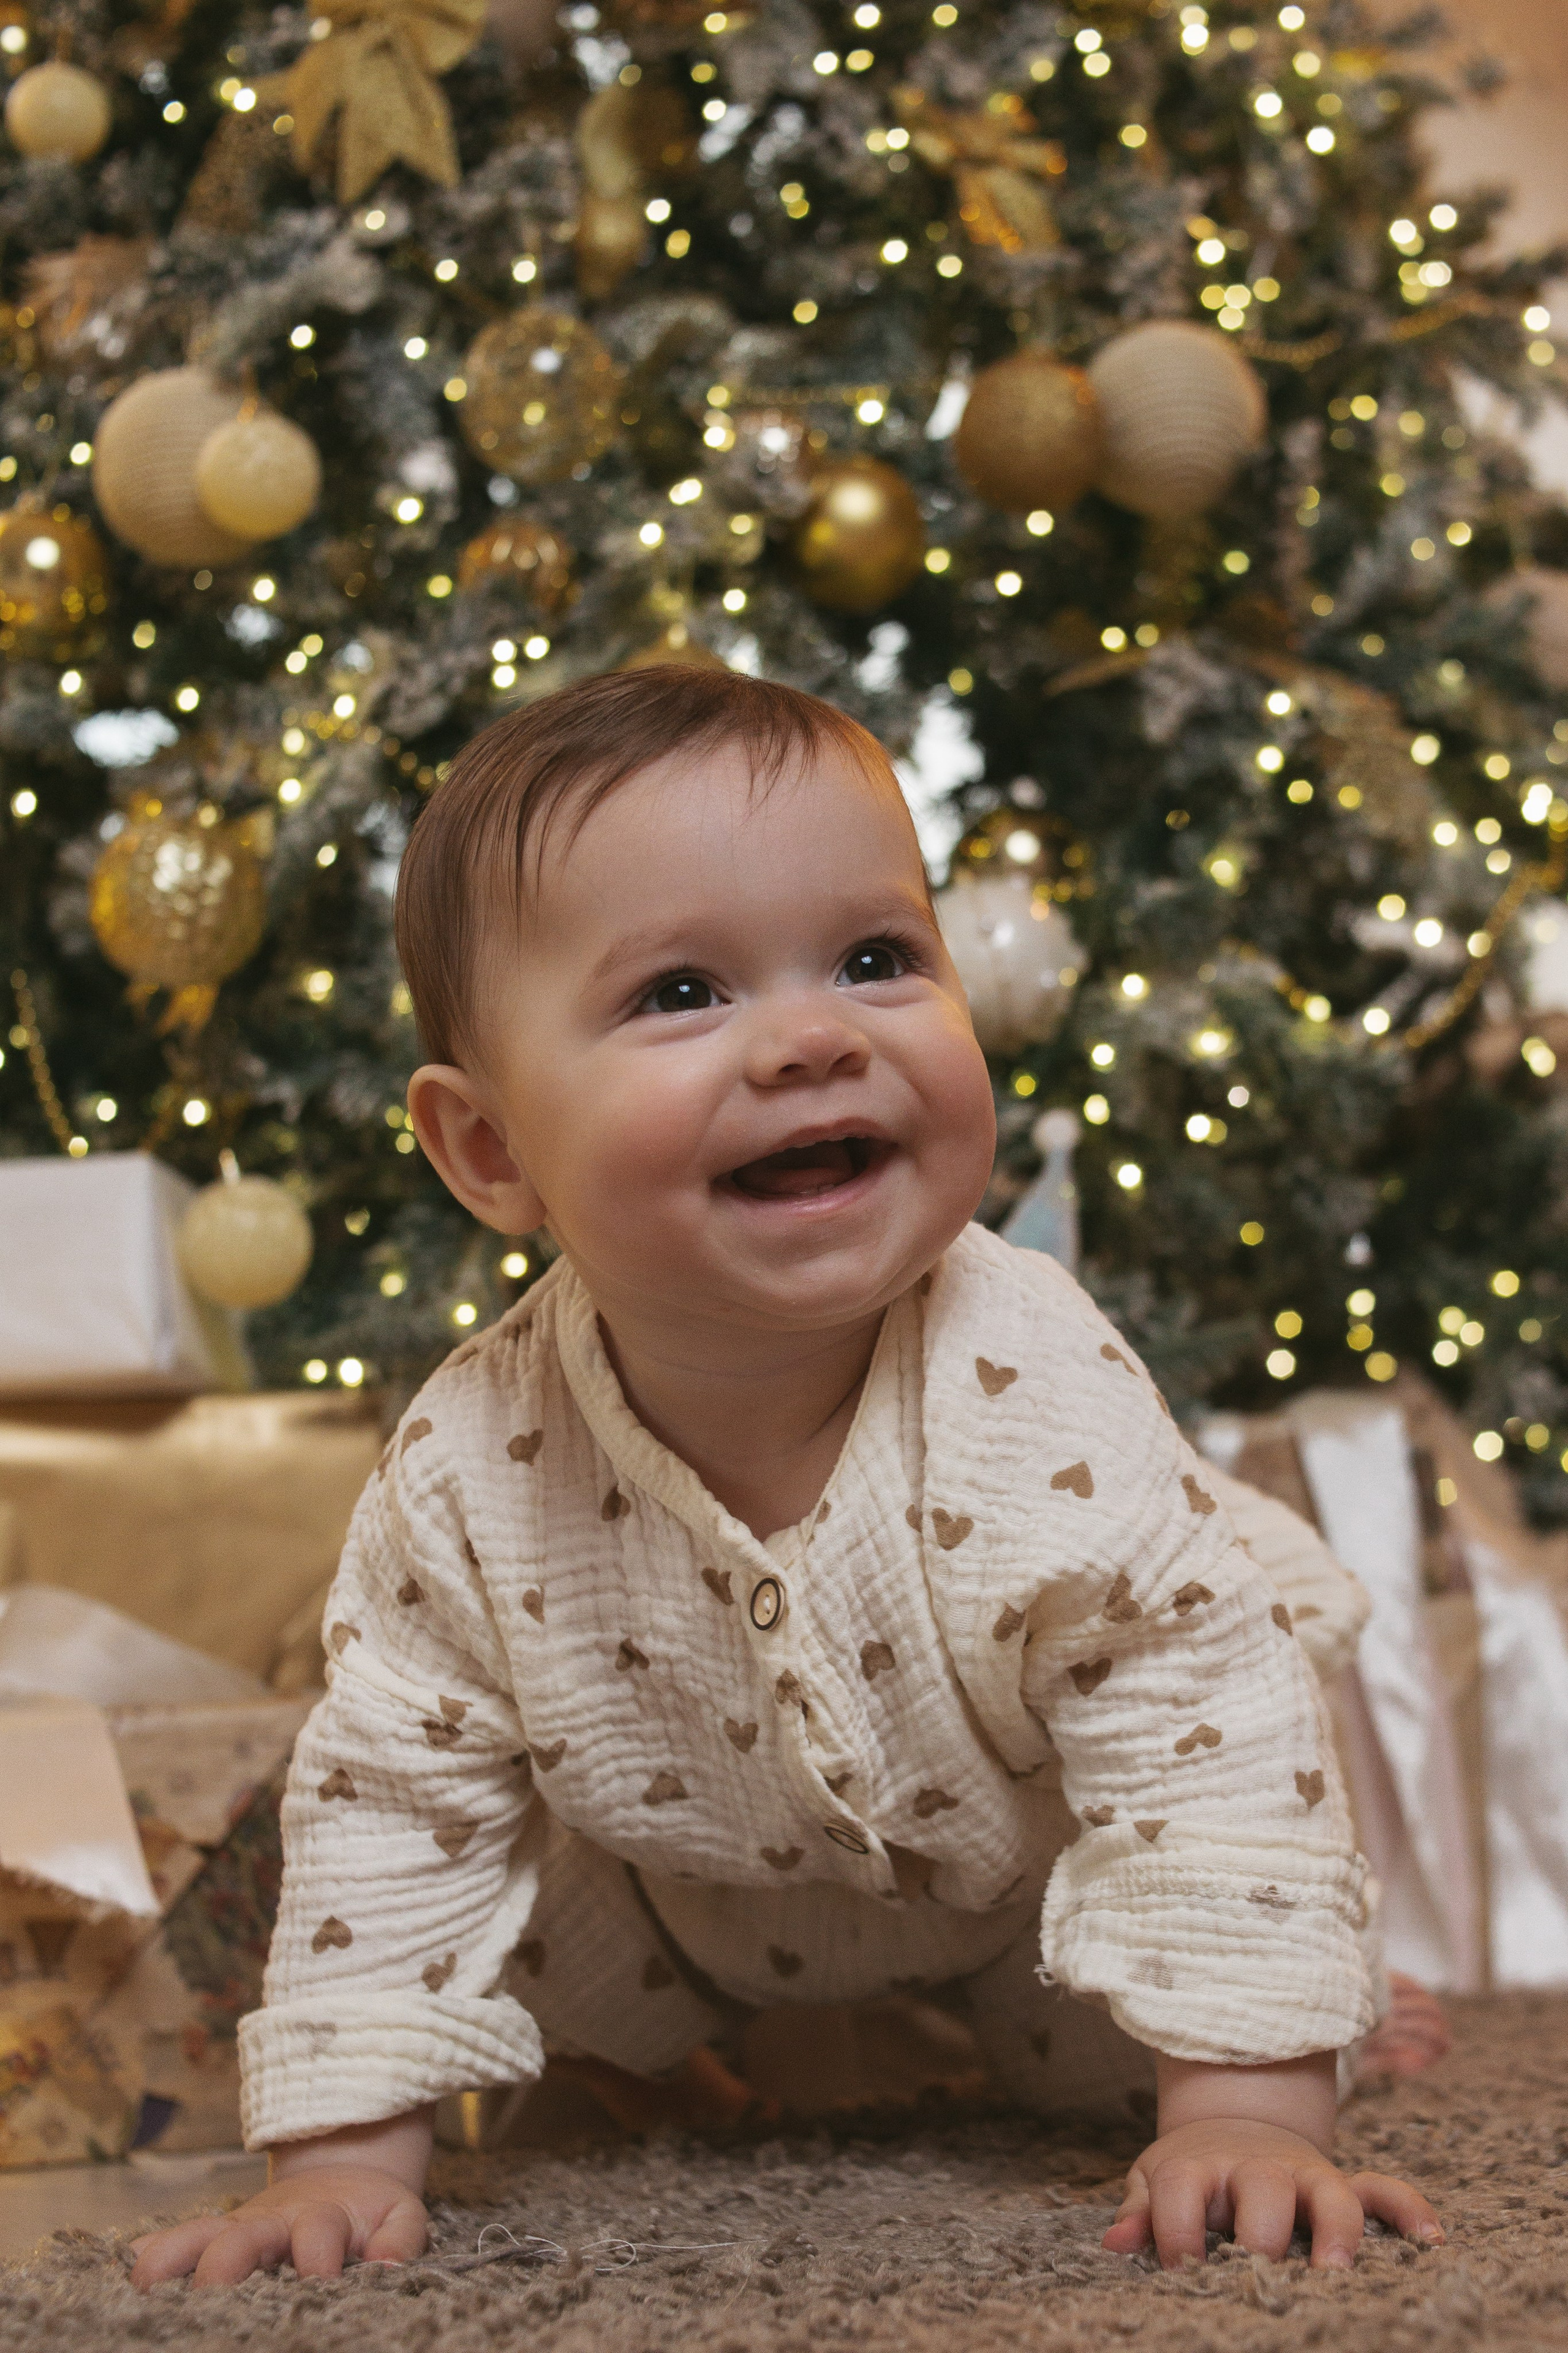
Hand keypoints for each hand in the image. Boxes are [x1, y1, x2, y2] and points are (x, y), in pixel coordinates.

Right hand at [130, 2163, 428, 2289]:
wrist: (344, 2178)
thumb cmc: (373, 2215)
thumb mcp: (400, 2217)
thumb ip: (399, 2239)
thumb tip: (385, 2265)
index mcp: (322, 2218)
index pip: (316, 2234)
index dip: (316, 2257)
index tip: (317, 2280)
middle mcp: (272, 2223)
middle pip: (243, 2237)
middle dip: (226, 2263)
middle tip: (212, 2291)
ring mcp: (238, 2229)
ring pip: (198, 2236)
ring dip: (172, 2256)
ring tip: (145, 2283)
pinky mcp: (216, 2237)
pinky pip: (177, 2239)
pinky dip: (153, 2250)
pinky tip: (130, 2267)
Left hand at [1101, 2114, 1442, 2270]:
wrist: (1233, 2126)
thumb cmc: (1190, 2176)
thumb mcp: (1154, 2183)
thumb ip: (1138, 2213)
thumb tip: (1115, 2246)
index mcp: (1201, 2168)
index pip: (1184, 2195)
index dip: (1176, 2235)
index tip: (1179, 2270)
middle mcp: (1257, 2168)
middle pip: (1265, 2192)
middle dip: (1264, 2234)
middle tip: (1264, 2274)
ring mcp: (1306, 2176)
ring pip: (1333, 2195)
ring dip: (1339, 2232)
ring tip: (1338, 2273)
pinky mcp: (1342, 2184)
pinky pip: (1385, 2191)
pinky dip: (1409, 2211)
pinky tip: (1431, 2240)